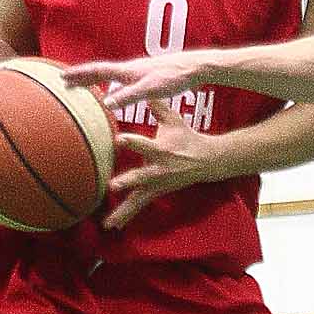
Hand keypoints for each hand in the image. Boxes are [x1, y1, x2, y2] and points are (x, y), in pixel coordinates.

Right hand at [64, 54, 207, 109]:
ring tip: (84, 85)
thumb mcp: (150, 90)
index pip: (97, 71)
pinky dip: (112, 84)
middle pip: (100, 71)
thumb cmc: (174, 77)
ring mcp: (138, 72)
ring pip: (111, 75)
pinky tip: (116, 90)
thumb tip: (107, 105)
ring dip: (95, 79)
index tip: (61, 77)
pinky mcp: (147, 76)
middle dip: (82, 76)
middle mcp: (130, 69)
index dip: (79, 75)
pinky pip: (122, 80)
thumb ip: (129, 97)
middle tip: (65, 80)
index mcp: (127, 71)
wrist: (195, 68)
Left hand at [104, 100, 223, 228]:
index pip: (146, 144)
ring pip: (137, 198)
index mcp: (161, 150)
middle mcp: (158, 170)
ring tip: (108, 222)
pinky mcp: (154, 192)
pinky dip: (124, 216)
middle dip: (127, 182)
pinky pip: (137, 206)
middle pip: (140, 177)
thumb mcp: (173, 119)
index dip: (133, 142)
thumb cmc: (184, 136)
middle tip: (112, 186)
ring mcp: (156, 184)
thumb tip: (145, 88)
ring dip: (123, 210)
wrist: (205, 160)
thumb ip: (157, 105)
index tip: (120, 138)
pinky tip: (111, 225)